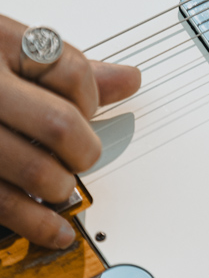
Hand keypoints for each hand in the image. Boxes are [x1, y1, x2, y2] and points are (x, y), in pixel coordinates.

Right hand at [0, 16, 140, 248]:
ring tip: (61, 187)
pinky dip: (34, 223)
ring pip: (34, 170)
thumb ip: (64, 67)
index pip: (72, 70)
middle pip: (59, 125)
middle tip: (82, 156)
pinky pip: (2, 203)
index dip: (91, 97)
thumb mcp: (4, 49)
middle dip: (83, 150)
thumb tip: (127, 79)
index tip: (88, 111)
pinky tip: (50, 228)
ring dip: (60, 188)